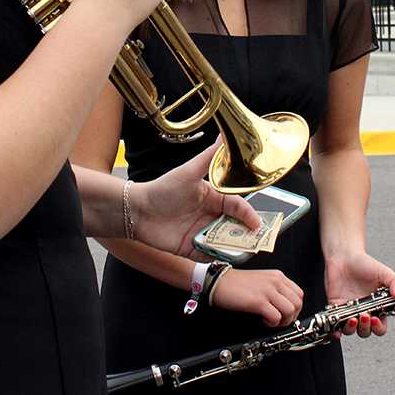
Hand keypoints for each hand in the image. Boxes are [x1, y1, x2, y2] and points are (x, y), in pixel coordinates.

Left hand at [128, 139, 259, 258]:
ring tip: (244, 251)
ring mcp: (202, 232)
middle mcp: (209, 215)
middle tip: (257, 239)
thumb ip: (209, 157)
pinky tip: (224, 258)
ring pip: (226, 242)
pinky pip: (210, 255)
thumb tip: (223, 137)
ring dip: (235, 246)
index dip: (248, 214)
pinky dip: (218, 257)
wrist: (137, 211)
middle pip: (235, 225)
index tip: (256, 222)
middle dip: (247, 233)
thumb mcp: (188, 172)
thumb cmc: (162, 189)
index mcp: (213, 197)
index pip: (237, 206)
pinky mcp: (192, 248)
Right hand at [210, 268, 303, 326]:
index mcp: (277, 276)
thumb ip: (275, 289)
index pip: (299, 293)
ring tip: (271, 321)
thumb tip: (285, 306)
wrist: (219, 282)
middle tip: (279, 321)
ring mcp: (267, 290)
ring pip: (290, 310)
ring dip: (282, 321)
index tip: (286, 314)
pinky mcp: (258, 301)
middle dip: (291, 317)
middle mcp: (275, 281)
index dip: (295, 308)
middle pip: (297, 303)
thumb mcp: (261, 280)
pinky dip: (272, 323)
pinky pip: (276, 317)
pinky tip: (262, 320)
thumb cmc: (236, 283)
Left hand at [325, 251, 394, 338]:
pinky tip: (336, 330)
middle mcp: (363, 311)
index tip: (376, 318)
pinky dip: (335, 331)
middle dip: (365, 328)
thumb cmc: (365, 264)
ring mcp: (349, 311)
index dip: (379, 327)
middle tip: (365, 315)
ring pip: (350, 330)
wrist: (345, 255)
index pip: (380, 326)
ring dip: (351, 329)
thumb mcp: (384, 272)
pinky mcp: (336, 308)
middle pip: (366, 331)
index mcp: (377, 307)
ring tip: (352, 318)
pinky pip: (334, 324)